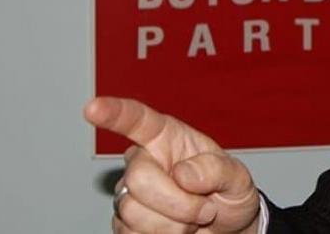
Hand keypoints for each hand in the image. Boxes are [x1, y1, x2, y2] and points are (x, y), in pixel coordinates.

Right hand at [84, 97, 260, 233]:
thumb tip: (183, 174)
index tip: (93, 108)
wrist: (227, 229)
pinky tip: (177, 230)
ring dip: (173, 225)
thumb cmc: (228, 194)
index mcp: (167, 138)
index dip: (114, 112)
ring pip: (132, 211)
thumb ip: (217, 169)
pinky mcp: (125, 223)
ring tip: (193, 219)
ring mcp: (131, 193)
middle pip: (138, 179)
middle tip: (205, 209)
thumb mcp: (237, 176)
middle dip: (178, 202)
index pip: (137, 120)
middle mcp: (144, 161)